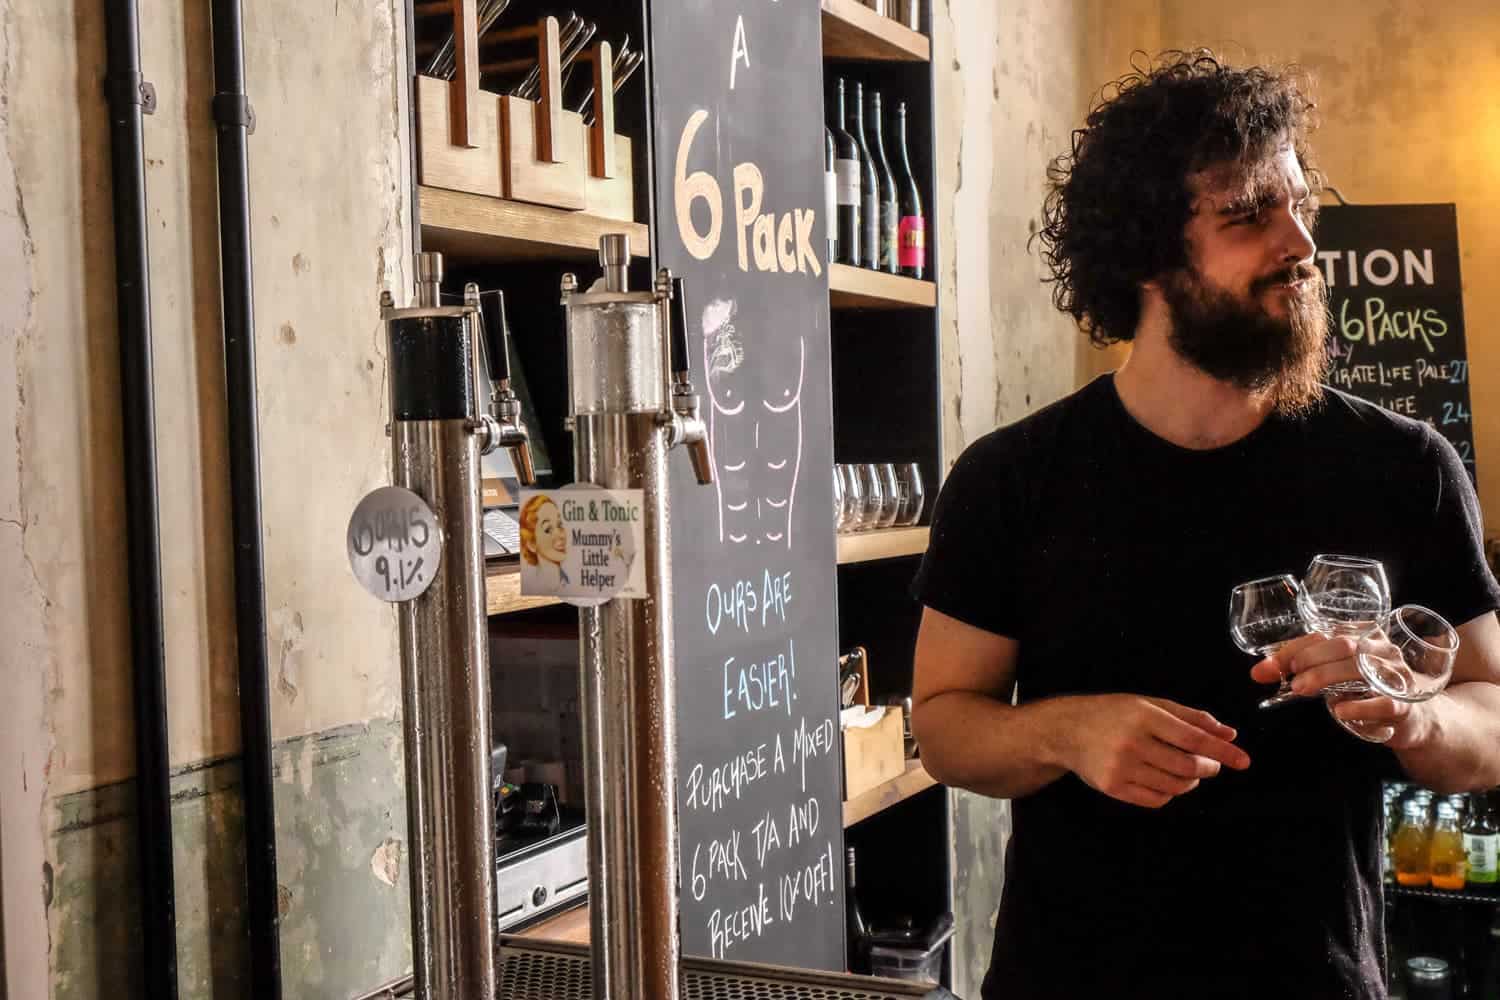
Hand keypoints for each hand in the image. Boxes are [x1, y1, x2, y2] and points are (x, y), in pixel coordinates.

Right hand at [1053, 695, 1250, 808]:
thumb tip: (1229, 734)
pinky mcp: (1113, 788)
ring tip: (1186, 771)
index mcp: (1144, 716)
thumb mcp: (1149, 704)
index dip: (1221, 751)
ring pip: (1174, 786)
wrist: (1066, 731)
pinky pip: (1156, 799)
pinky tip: (1164, 780)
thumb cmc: (1112, 713)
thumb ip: (1190, 718)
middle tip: (1210, 765)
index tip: (1243, 761)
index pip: (1193, 738)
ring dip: (1189, 781)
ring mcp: (1121, 768)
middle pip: (1187, 766)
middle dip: (1208, 768)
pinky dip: (1169, 793)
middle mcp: (1132, 742)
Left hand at [1249, 634, 1432, 747]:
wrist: (1411, 718)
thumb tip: (1259, 671)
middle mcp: (1382, 650)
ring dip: (1325, 677)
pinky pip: (1384, 702)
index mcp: (1363, 636)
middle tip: (1289, 678)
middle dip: (1310, 660)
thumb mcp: (1333, 675)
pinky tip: (1339, 711)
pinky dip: (1359, 706)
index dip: (1293, 649)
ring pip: (1361, 668)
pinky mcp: (1405, 706)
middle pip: (1344, 645)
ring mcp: (1396, 677)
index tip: (1269, 667)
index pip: (1324, 635)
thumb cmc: (1366, 689)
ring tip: (1301, 690)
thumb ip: (1300, 669)